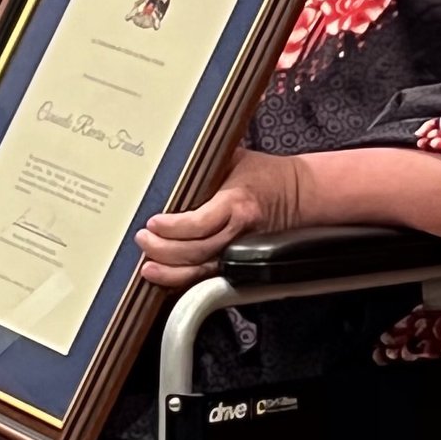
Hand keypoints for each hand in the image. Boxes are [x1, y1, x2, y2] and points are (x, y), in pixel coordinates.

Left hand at [136, 148, 302, 288]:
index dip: (173, 227)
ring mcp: (241, 251)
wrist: (298, 195)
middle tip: (142, 240)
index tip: (152, 222)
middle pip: (196, 252)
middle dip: (163, 250)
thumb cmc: (264, 174)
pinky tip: (167, 277)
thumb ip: (206, 164)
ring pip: (202, 272)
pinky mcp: (241, 263)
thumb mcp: (235, 158)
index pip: (200, 223)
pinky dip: (186, 281)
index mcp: (237, 203)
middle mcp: (240, 232)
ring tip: (147, 266)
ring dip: (171, 273)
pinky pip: (209, 277)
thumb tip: (171, 161)